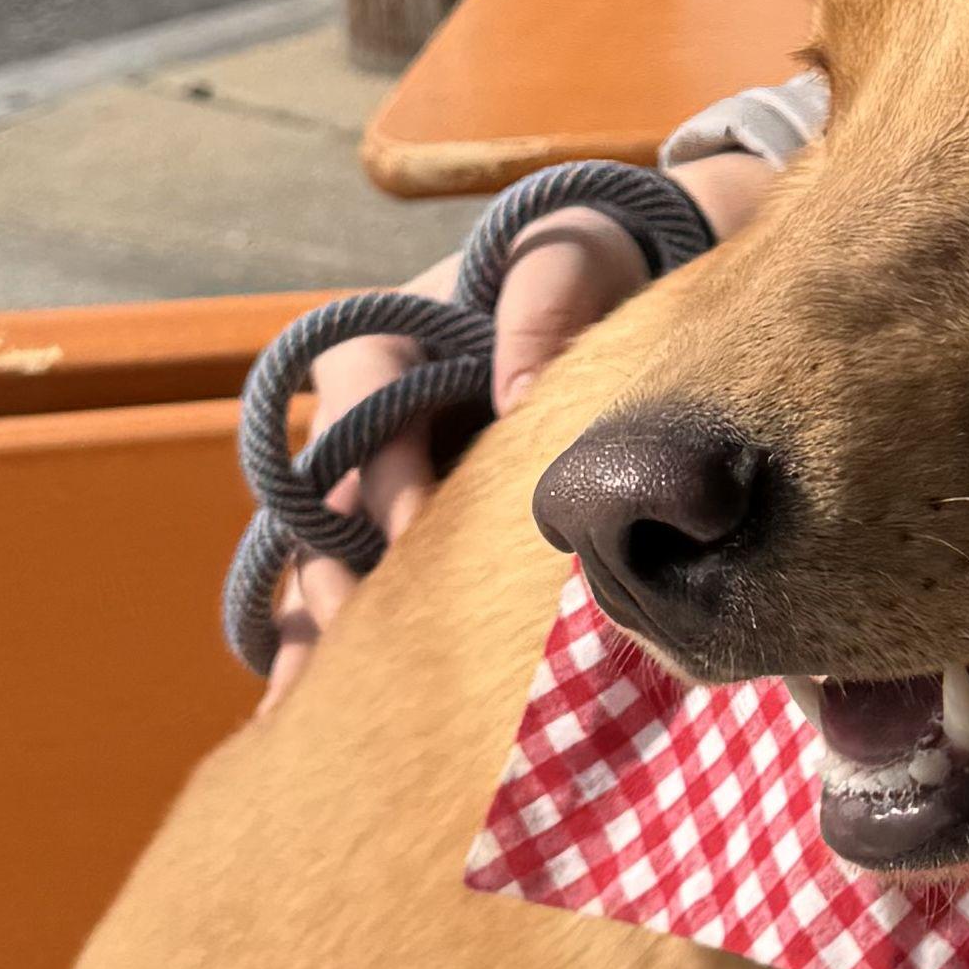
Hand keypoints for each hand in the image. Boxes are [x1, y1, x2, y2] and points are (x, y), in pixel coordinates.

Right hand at [258, 145, 778, 693]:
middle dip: (331, 563)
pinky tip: (316, 715)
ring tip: (318, 702)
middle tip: (360, 631)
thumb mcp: (577, 253)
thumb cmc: (605, 261)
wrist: (653, 285)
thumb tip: (512, 392)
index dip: (374, 455)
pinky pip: (369, 588)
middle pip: (326, 489)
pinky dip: (340, 646)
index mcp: (403, 333)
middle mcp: (383, 410)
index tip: (413, 524)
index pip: (358, 387)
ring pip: (331, 550)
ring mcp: (398, 474)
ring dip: (319, 621)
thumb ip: (545, 299)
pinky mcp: (424, 530)